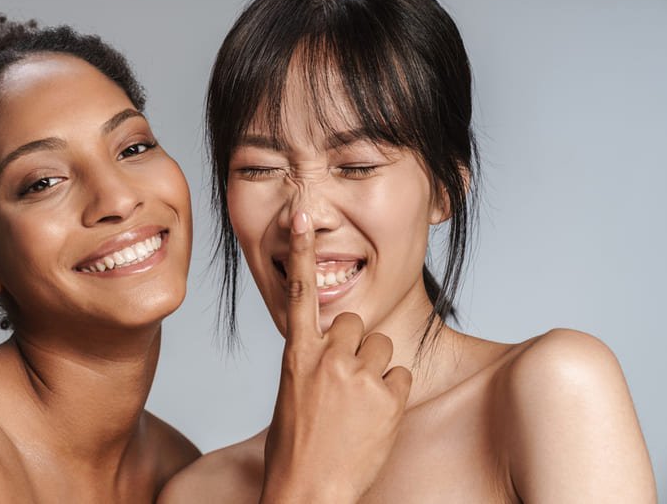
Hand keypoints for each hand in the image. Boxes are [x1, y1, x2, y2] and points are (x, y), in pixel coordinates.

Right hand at [260, 211, 411, 503]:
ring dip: (377, 370)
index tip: (302, 217)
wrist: (308, 492)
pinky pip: (401, 374)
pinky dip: (393, 393)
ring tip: (361, 404)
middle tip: (349, 379)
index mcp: (296, 355)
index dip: (303, 251)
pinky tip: (376, 418)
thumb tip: (331, 352)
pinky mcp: (388, 397)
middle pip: (358, 323)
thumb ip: (310, 364)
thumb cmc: (294, 448)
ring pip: (384, 347)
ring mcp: (359, 376)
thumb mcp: (291, 396)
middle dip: (358, 345)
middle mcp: (327, 358)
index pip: (300, 293)